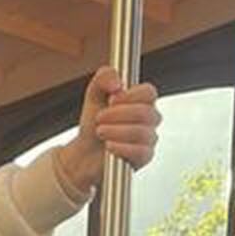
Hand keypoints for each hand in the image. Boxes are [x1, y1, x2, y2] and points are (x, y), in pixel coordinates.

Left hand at [51, 66, 161, 196]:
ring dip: (115, 131)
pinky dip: (121, 148)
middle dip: (117, 115)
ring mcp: (149, 138)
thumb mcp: (94, 95)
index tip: (111, 99)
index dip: (130, 95)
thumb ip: (104, 78)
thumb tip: (116, 82)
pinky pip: (141, 152)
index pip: (149, 92)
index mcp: (141, 101)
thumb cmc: (94, 123)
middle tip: (99, 118)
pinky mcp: (144, 157)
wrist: (85, 152)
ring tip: (100, 132)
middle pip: (146, 113)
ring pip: (142, 133)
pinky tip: (109, 146)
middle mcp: (148, 119)